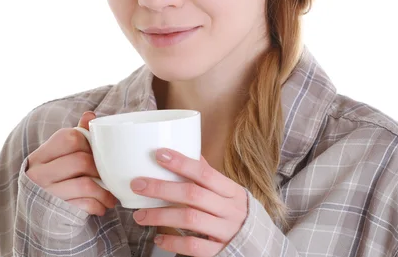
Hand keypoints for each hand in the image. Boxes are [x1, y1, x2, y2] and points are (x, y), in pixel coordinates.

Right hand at [25, 111, 117, 215]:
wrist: (38, 218)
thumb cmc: (54, 182)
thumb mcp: (59, 159)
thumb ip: (74, 137)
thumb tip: (90, 116)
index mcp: (40, 155)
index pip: (70, 138)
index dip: (89, 143)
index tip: (98, 154)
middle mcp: (38, 173)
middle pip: (81, 160)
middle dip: (100, 169)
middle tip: (108, 176)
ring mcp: (45, 193)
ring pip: (86, 184)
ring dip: (104, 191)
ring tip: (110, 196)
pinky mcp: (54, 211)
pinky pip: (84, 204)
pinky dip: (98, 205)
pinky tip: (101, 207)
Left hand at [130, 149, 247, 256]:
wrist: (259, 245)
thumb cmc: (236, 212)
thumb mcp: (229, 192)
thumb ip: (209, 176)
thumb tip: (189, 151)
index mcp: (232, 191)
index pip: (205, 173)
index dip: (182, 163)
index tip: (159, 155)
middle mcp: (230, 210)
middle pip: (193, 195)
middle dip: (162, 189)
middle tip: (138, 185)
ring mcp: (225, 232)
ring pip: (190, 220)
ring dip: (161, 215)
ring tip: (140, 215)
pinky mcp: (219, 251)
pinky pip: (194, 247)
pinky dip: (173, 243)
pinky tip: (158, 238)